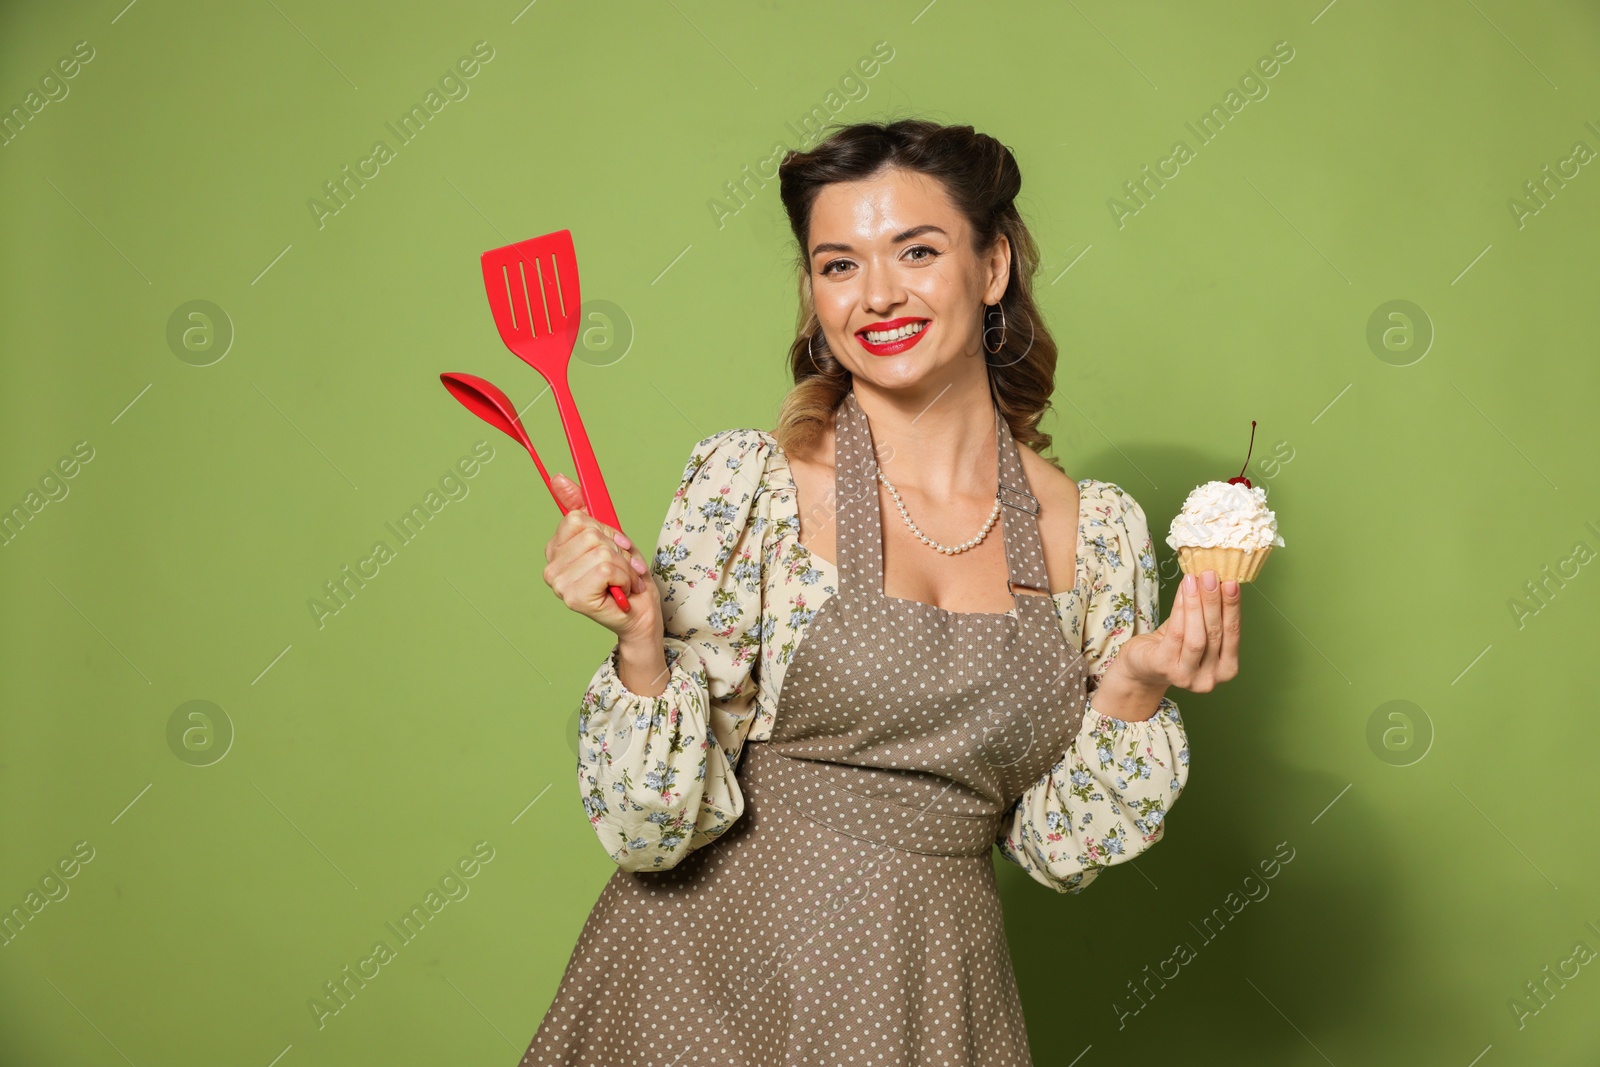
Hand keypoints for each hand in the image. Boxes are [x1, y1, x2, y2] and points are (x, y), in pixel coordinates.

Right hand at [542, 473, 660, 642]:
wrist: (641, 615)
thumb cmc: (626, 579)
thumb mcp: (609, 536)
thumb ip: (582, 507)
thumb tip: (558, 477)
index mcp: (556, 550)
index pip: (576, 518)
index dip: (605, 530)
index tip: (616, 546)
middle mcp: (552, 567)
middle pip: (591, 533)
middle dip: (618, 550)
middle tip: (623, 569)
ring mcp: (559, 583)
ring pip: (601, 551)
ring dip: (624, 566)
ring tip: (624, 581)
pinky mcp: (574, 596)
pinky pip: (606, 568)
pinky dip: (624, 577)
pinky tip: (621, 591)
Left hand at [1107, 569, 1240, 694]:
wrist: (1140, 666)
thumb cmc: (1172, 646)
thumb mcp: (1197, 631)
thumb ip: (1209, 614)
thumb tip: (1216, 578)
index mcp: (1226, 669)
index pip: (1233, 634)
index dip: (1233, 607)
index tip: (1232, 582)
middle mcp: (1209, 679)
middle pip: (1216, 634)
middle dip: (1214, 601)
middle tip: (1211, 575)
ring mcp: (1187, 677)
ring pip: (1197, 636)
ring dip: (1197, 604)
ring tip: (1194, 579)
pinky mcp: (1164, 668)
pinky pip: (1176, 634)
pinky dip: (1180, 609)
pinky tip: (1182, 591)